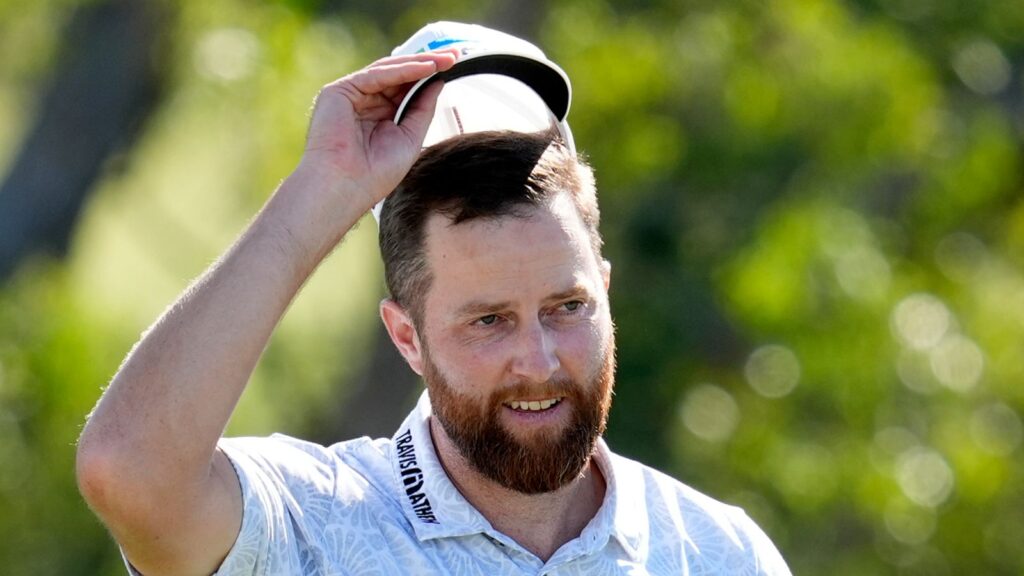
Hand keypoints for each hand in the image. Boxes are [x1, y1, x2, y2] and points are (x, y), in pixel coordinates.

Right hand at [301, 50, 458, 212]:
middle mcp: (364, 102)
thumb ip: (422, 109)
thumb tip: (437, 82)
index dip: (429, 76)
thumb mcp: (410, 138)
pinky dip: (402, 70)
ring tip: (445, 59)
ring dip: (419, 63)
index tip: (454, 66)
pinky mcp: (339, 91)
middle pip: (399, 75)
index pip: (406, 88)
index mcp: (379, 115)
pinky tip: (425, 68)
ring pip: (389, 71)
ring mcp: (350, 95)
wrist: (346, 187)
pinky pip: (377, 74)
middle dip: (428, 64)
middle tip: (454, 56)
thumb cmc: (374, 174)